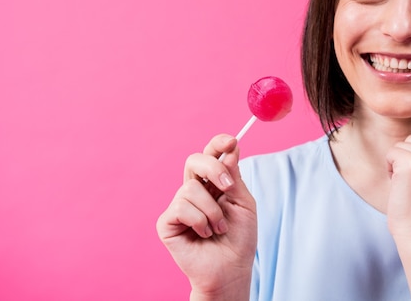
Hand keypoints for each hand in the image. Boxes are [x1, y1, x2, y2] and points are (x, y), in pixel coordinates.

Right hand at [156, 134, 256, 297]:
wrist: (231, 269)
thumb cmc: (239, 238)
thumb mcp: (243, 202)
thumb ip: (233, 177)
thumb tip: (230, 149)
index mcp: (213, 183)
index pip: (211, 154)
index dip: (218, 143)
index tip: (232, 141)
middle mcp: (194, 190)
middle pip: (194, 160)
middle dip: (213, 169)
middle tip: (227, 188)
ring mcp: (179, 205)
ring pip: (191, 188)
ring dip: (213, 211)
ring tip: (219, 228)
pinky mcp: (167, 222)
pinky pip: (182, 208)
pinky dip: (200, 221)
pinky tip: (204, 234)